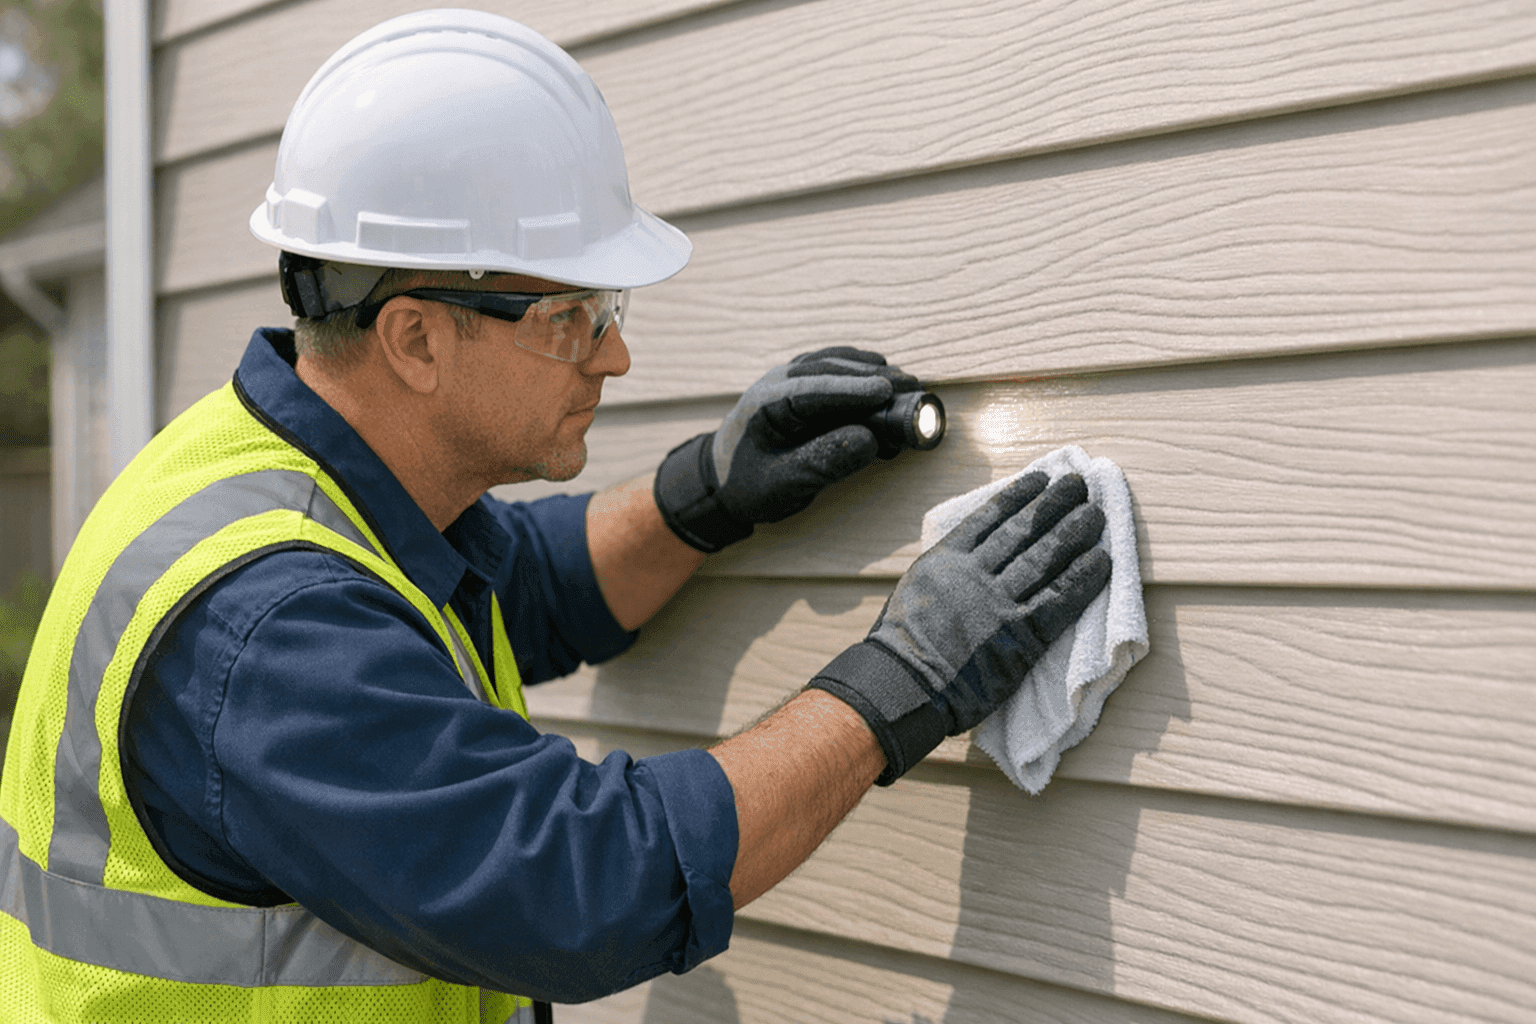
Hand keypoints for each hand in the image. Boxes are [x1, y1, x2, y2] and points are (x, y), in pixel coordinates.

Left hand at [654, 347, 922, 551]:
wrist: (722, 481)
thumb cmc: (749, 486)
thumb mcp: (784, 485)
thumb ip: (824, 462)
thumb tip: (870, 440)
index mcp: (766, 403)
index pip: (814, 389)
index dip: (853, 389)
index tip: (887, 390)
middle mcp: (778, 381)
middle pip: (831, 368)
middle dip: (874, 377)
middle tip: (914, 388)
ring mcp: (790, 377)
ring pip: (836, 362)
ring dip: (872, 372)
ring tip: (908, 386)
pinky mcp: (803, 383)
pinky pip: (836, 369)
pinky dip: (862, 375)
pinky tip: (887, 384)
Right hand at [807, 472, 1111, 783]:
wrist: (903, 685)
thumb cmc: (903, 646)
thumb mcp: (915, 589)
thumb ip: (945, 569)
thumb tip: (971, 552)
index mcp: (946, 560)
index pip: (990, 518)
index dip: (1019, 496)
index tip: (1041, 479)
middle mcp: (974, 574)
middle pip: (1022, 530)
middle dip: (1054, 504)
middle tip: (1078, 486)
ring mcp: (998, 603)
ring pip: (1043, 558)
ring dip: (1073, 532)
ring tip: (1096, 513)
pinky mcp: (1020, 636)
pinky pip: (1059, 599)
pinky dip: (1082, 578)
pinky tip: (1101, 560)